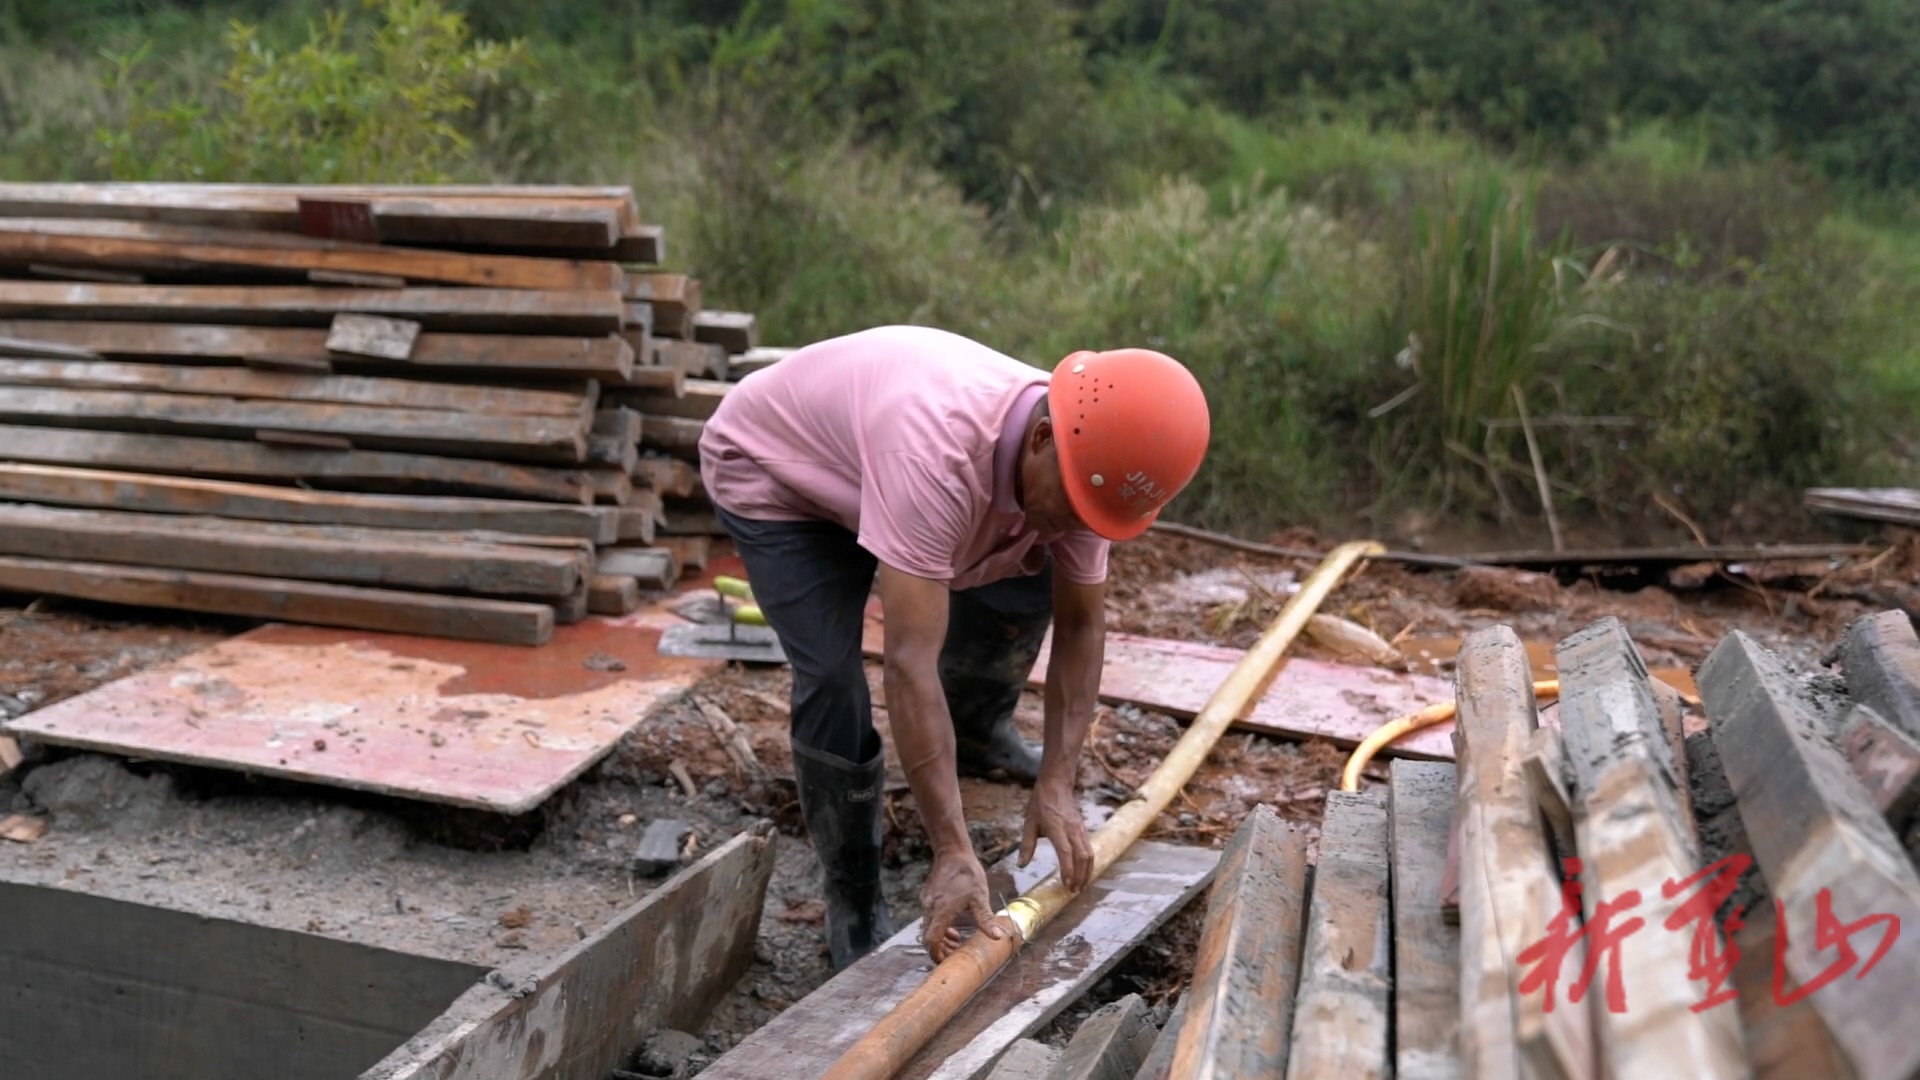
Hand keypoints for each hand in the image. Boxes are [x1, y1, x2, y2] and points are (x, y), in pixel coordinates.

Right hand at [920, 848, 1002, 962]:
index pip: (931, 940)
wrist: (953, 852)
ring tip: (957, 941)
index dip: (936, 954)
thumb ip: (986, 919)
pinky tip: (953, 927)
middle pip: (928, 937)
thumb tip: (997, 937)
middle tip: (955, 954)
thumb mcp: (980, 897)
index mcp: (941, 911)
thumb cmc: (968, 873)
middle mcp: (930, 908)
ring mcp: (927, 902)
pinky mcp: (928, 897)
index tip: (946, 961)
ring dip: (941, 938)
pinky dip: (939, 927)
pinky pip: (930, 918)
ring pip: (928, 928)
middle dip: (940, 949)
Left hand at [1020, 776, 1092, 891]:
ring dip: (1087, 872)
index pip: (1066, 853)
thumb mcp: (1029, 824)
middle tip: (1074, 891)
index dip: (1068, 870)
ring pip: (1089, 854)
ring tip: (1081, 886)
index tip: (1066, 885)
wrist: (1056, 785)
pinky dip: (1089, 863)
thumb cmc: (1040, 804)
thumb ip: (1026, 846)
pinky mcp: (1084, 829)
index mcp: (1057, 828)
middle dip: (1080, 876)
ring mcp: (1080, 829)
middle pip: (1082, 857)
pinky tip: (1084, 872)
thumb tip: (1021, 865)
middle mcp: (1072, 830)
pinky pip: (1090, 849)